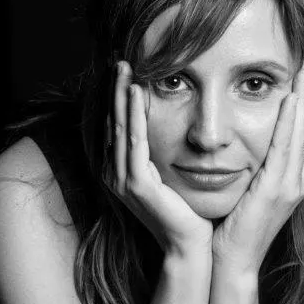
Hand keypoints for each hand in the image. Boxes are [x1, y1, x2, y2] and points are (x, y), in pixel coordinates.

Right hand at [103, 61, 213, 258]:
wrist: (190, 246)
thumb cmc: (188, 212)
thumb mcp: (174, 176)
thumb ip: (166, 153)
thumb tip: (177, 126)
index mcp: (124, 171)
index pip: (119, 126)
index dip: (120, 97)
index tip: (127, 67)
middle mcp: (116, 174)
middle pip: (113, 122)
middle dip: (115, 89)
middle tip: (120, 57)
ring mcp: (123, 180)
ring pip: (120, 128)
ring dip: (121, 95)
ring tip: (124, 66)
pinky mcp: (136, 186)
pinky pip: (134, 143)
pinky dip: (134, 116)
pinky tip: (136, 92)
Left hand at [211, 56, 303, 274]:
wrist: (232, 262)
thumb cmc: (234, 230)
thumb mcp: (249, 193)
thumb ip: (255, 170)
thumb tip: (248, 146)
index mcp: (292, 180)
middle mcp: (298, 180)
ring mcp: (290, 186)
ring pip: (303, 131)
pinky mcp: (275, 191)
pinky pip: (285, 148)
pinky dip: (290, 122)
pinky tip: (292, 98)